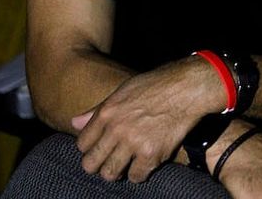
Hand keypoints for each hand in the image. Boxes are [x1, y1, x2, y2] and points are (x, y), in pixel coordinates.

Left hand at [73, 58, 220, 181]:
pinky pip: (136, 177)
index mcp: (107, 112)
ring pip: (111, 174)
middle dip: (98, 166)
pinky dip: (139, 173)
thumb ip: (97, 110)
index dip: (89, 149)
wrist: (187, 89)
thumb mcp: (122, 91)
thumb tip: (74, 123)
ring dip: (117, 172)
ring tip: (125, 165)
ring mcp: (134, 143)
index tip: (99, 148)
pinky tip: (144, 162)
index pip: (82, 144)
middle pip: (91, 164)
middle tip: (109, 162)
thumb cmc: (156, 86)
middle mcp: (116, 129)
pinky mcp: (152, 154)